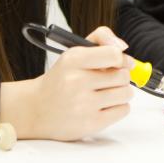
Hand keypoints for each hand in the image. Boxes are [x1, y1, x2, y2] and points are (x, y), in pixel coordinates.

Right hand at [0, 26, 133, 140]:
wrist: (37, 108)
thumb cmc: (62, 78)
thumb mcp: (76, 52)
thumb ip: (101, 38)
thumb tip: (124, 47)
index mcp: (73, 60)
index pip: (114, 55)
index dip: (122, 58)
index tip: (119, 62)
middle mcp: (77, 81)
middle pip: (123, 76)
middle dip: (120, 76)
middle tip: (109, 78)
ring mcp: (83, 105)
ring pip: (126, 93)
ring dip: (121, 92)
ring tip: (107, 92)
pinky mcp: (90, 124)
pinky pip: (123, 110)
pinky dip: (119, 106)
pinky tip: (104, 105)